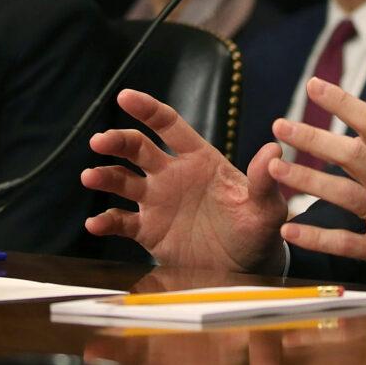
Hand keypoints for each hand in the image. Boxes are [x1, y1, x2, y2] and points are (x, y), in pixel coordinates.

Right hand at [81, 88, 287, 272]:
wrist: (246, 268)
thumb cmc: (258, 230)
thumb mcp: (266, 207)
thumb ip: (263, 180)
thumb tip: (274, 149)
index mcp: (199, 159)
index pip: (169, 125)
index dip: (148, 109)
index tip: (126, 96)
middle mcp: (173, 174)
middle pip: (138, 148)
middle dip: (118, 141)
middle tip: (100, 141)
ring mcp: (158, 201)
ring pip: (123, 181)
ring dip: (105, 176)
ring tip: (91, 176)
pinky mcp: (149, 231)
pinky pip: (122, 222)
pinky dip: (106, 221)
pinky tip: (95, 223)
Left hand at [271, 78, 365, 288]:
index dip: (344, 102)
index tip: (315, 86)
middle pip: (353, 154)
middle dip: (314, 138)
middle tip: (281, 125)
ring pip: (344, 194)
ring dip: (306, 180)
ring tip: (274, 169)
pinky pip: (346, 243)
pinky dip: (316, 237)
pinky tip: (289, 230)